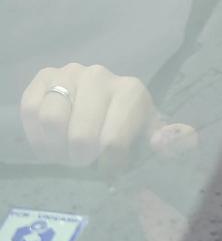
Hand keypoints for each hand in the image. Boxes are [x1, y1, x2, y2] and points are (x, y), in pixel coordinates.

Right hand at [19, 63, 196, 169]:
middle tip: (83, 162)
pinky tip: (50, 141)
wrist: (104, 101)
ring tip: (65, 153)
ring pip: (52, 119)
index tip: (109, 167)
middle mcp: (100, 75)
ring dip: (56, 147)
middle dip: (80, 158)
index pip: (114, 140)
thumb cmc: (130, 123)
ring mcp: (70, 73)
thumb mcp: (152, 133)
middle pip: (80, 135)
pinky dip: (36, 133)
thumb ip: (171, 141)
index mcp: (131, 90)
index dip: (108, 163)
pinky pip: (30, 109)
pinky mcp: (44, 77)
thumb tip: (162, 143)